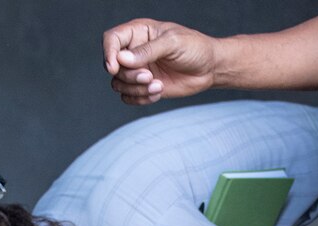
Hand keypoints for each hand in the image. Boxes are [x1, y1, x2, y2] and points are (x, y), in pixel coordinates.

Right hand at [102, 19, 217, 103]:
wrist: (209, 68)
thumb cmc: (194, 48)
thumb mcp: (173, 43)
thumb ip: (147, 50)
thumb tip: (122, 59)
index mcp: (138, 32)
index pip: (112, 39)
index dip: (108, 53)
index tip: (114, 67)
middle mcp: (134, 51)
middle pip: (113, 66)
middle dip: (129, 76)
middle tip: (149, 76)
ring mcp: (137, 70)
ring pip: (118, 84)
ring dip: (135, 89)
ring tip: (158, 86)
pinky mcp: (143, 87)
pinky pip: (128, 98)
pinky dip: (140, 99)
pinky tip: (158, 92)